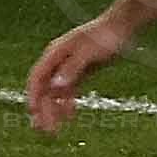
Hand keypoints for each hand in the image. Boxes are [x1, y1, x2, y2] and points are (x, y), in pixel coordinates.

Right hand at [26, 10, 130, 133]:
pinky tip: (70, 115)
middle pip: (46, 88)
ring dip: (54, 109)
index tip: (34, 113)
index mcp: (55, 54)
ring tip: (55, 129)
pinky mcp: (82, 70)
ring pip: (57, 92)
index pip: (37, 78)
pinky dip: (68, 102)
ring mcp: (69, 65)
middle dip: (43, 109)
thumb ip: (72, 69)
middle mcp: (58, 61)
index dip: (34, 96)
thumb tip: (56, 86)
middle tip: (45, 130)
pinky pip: (70, 89)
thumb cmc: (106, 37)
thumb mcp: (89, 54)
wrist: (123, 26)